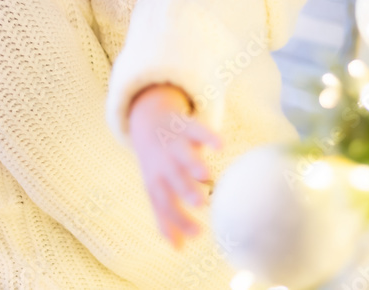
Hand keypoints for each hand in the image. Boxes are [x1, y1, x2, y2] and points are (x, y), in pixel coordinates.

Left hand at [128, 84, 221, 248]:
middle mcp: (164, 164)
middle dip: (186, 191)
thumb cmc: (157, 164)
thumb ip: (166, 218)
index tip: (199, 234)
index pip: (166, 204)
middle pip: (173, 179)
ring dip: (193, 164)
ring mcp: (175, 145)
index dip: (180, 219)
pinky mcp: (186, 126)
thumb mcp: (156, 189)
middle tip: (201, 204)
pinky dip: (208, 136)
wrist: (147, 121)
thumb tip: (179, 248)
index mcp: (156, 182)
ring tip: (207, 176)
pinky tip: (221, 146)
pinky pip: (197, 130)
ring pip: (183, 155)